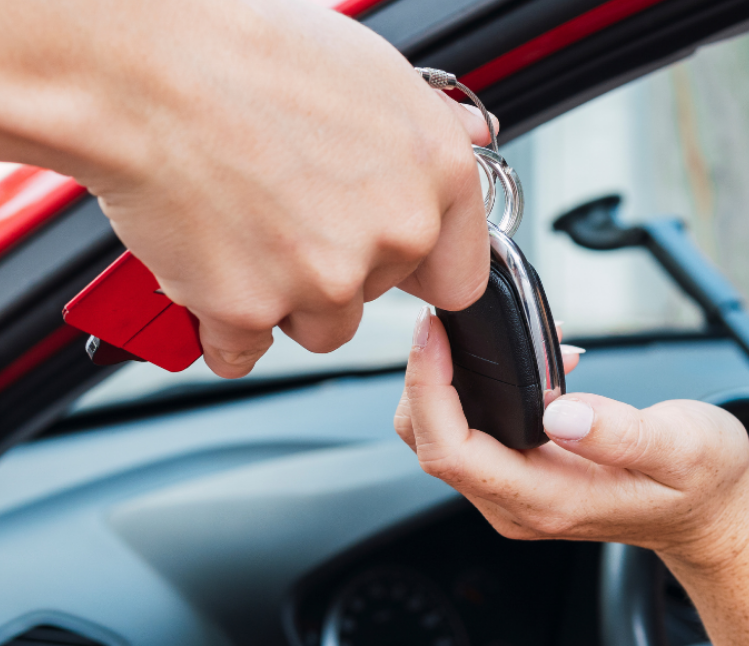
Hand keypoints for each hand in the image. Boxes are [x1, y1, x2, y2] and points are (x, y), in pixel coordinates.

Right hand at [0, 0, 497, 377]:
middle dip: (337, 269)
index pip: (458, 274)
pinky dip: (221, 322)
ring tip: (245, 232)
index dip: (417, 267)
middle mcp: (394, 233)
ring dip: (285, 301)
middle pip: (377, 297)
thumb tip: (466, 140)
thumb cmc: (251, 55)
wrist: (145, 67)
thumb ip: (428, 128)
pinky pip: (243, 349)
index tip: (387, 258)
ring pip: (319, 327)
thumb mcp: (374, 73)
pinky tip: (207, 265)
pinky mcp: (250, 309)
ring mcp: (325, 278)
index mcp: (439, 177)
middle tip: (286, 212)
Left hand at [393, 309, 748, 566]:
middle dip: (425, 379)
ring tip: (495, 334)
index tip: (435, 333)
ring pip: (443, 438)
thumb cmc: (699, 484)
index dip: (429, 389)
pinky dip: (479, 389)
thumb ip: (621, 434)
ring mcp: (517, 493)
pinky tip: (529, 360)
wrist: (708, 517)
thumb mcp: (681, 448)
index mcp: (548, 500)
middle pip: (431, 444)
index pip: (453, 451)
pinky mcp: (522, 476)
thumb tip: (559, 413)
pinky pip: (475, 432)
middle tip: (450, 320)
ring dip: (450, 380)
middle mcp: (520, 503)